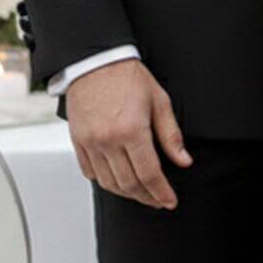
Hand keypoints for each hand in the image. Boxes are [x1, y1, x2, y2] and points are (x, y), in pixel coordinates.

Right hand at [66, 57, 191, 207]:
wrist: (95, 61)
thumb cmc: (127, 77)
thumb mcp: (159, 101)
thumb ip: (171, 135)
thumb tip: (183, 160)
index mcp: (132, 130)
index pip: (150, 174)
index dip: (162, 192)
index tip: (169, 201)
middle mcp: (108, 140)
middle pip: (129, 184)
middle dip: (147, 197)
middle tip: (158, 200)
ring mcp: (90, 142)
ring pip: (109, 183)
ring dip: (127, 193)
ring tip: (141, 193)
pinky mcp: (78, 141)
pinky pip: (90, 172)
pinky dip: (105, 181)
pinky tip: (118, 180)